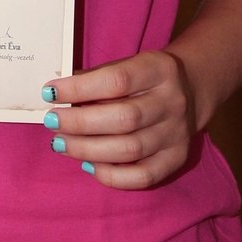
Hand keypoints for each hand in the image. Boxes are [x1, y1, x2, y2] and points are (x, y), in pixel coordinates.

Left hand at [42, 50, 196, 188]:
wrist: (192, 91)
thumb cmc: (144, 77)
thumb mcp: (127, 64)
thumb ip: (96, 77)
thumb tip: (56, 93)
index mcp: (159, 69)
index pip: (116, 80)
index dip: (80, 88)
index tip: (50, 92)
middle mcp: (172, 102)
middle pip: (123, 119)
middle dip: (79, 123)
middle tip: (51, 122)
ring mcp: (177, 134)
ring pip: (129, 149)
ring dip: (87, 150)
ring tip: (60, 143)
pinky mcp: (177, 160)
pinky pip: (141, 176)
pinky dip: (110, 175)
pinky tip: (87, 164)